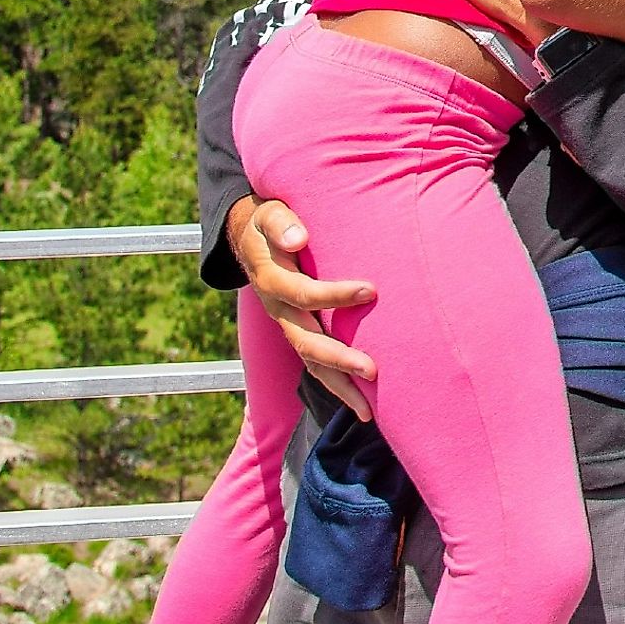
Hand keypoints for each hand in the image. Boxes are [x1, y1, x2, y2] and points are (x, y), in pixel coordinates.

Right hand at [227, 194, 378, 420]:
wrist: (251, 236)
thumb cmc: (272, 221)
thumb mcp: (270, 214)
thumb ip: (282, 224)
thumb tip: (298, 236)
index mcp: (272, 280)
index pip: (303, 293)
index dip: (335, 295)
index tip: (371, 290)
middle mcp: (278, 310)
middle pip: (305, 342)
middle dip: (338, 358)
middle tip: (372, 370)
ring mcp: (288, 325)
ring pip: (310, 363)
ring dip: (339, 385)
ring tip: (369, 409)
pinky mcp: (299, 331)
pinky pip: (315, 364)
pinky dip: (337, 385)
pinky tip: (364, 405)